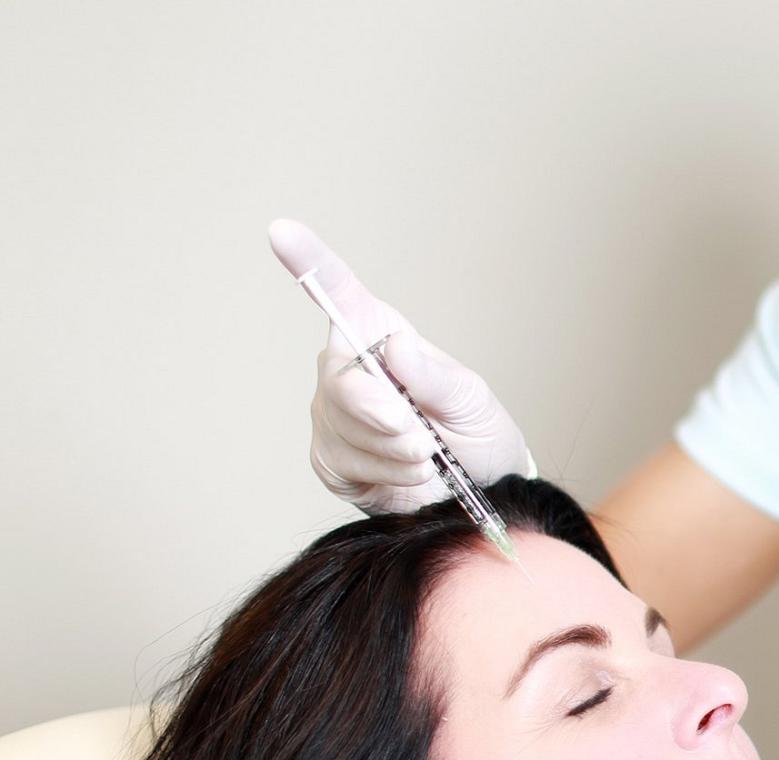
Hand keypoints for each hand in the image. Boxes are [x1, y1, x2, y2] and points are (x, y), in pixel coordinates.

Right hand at [268, 220, 532, 513]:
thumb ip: (437, 378)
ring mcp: (334, 415)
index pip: (342, 297)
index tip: (282, 230)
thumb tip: (397, 345)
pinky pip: (345, 462)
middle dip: (380, 413)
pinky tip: (411, 473)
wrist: (480, 494)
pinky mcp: (331, 459)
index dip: (311, 263)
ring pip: (344, 428)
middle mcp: (348, 371)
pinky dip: (386, 472)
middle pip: (339, 380)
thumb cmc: (477, 435)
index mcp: (382, 338)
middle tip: (422, 438)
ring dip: (395, 449)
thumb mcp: (472, 402)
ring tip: (428, 456)